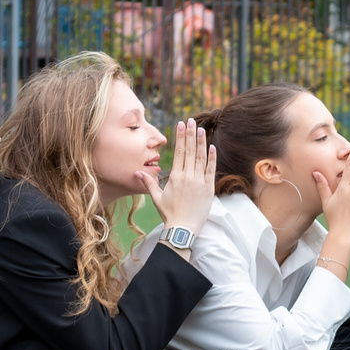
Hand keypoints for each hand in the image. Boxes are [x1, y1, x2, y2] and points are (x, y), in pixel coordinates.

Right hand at [143, 116, 214, 235]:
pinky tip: (211, 146)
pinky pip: (211, 170)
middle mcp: (188, 177)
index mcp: (175, 177)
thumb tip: (138, 172)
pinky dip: (212, 158)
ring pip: (201, 158)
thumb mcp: (157, 198)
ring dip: (201, 142)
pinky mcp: (209, 189)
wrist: (183, 229)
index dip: (180, 137)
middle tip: (191, 120)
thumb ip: (149, 183)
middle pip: (190, 151)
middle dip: (190, 134)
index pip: (179, 152)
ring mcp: (200, 182)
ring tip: (201, 129)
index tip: (181, 124)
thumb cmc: (169, 215)